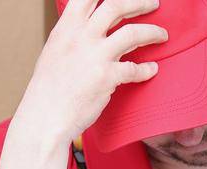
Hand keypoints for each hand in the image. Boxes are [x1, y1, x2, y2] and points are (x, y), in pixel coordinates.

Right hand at [14, 0, 168, 142]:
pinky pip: (135, 69)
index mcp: (66, 28)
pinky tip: (152, 70)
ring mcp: (94, 56)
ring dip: (152, 31)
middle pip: (115, 4)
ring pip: (132, 33)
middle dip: (139, 1)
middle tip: (153, 3)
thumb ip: (73, 35)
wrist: (44, 118)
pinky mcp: (106, 78)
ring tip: (162, 34)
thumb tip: (87, 25)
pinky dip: (147, 69)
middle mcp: (80, 37)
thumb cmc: (48, 88)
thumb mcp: (55, 51)